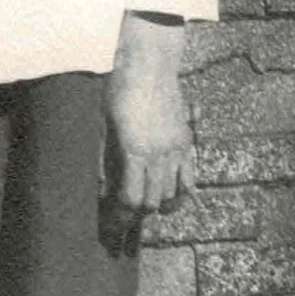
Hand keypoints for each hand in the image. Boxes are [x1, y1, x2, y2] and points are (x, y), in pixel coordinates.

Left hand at [102, 11, 193, 248]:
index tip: (113, 229)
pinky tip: (169, 201)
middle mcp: (160, 154)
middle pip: (153, 202)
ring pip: (173, 195)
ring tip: (142, 212)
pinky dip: (181, 196)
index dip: (121, 219)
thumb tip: (104, 193)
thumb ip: (105, 162)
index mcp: (136, 151)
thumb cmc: (119, 92)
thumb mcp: (104, 126)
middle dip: (137, 218)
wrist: (150, 66)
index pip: (131, 199)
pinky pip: (190, 180)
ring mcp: (178, 149)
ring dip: (158, 208)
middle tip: (123, 226)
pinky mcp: (187, 143)